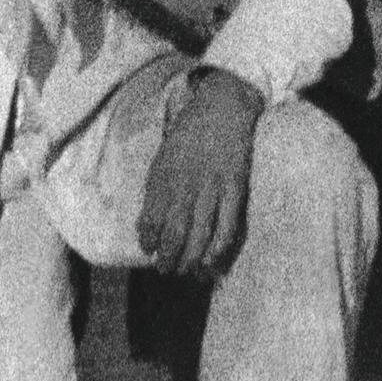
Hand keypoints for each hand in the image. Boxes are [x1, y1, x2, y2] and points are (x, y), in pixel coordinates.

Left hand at [135, 68, 261, 274]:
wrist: (222, 108)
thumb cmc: (189, 135)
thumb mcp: (163, 157)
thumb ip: (156, 189)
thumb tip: (146, 224)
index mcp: (163, 175)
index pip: (150, 217)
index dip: (147, 239)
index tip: (148, 250)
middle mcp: (184, 184)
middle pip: (174, 232)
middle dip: (168, 257)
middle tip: (166, 270)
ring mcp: (211, 187)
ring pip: (199, 233)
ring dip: (190, 258)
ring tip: (185, 271)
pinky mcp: (234, 188)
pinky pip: (227, 224)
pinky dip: (218, 247)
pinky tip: (211, 261)